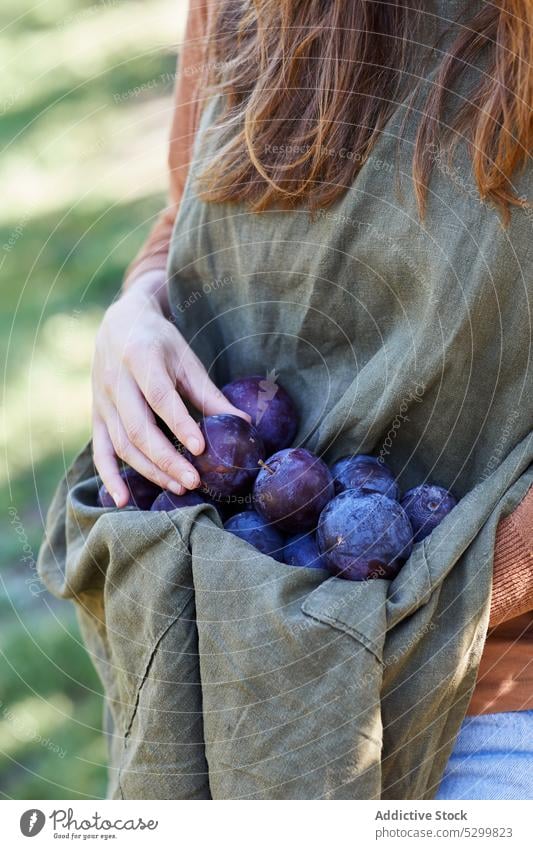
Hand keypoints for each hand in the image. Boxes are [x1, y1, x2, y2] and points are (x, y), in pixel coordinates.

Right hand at [91, 271, 248, 505]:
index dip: (179, 424)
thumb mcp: (186, 358)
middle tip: (194, 481)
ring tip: (179, 487)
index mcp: (141, 358)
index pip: (160, 397)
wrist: (120, 323)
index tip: (201, 448)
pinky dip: (109, 477)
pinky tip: (123, 500)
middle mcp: (115, 381)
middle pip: (138, 428)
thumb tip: (243, 423)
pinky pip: (100, 451)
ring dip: (149, 470)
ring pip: (121, 444)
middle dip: (166, 459)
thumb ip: (208, 393)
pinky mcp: (96, 416)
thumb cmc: (160, 341)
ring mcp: (101, 401)